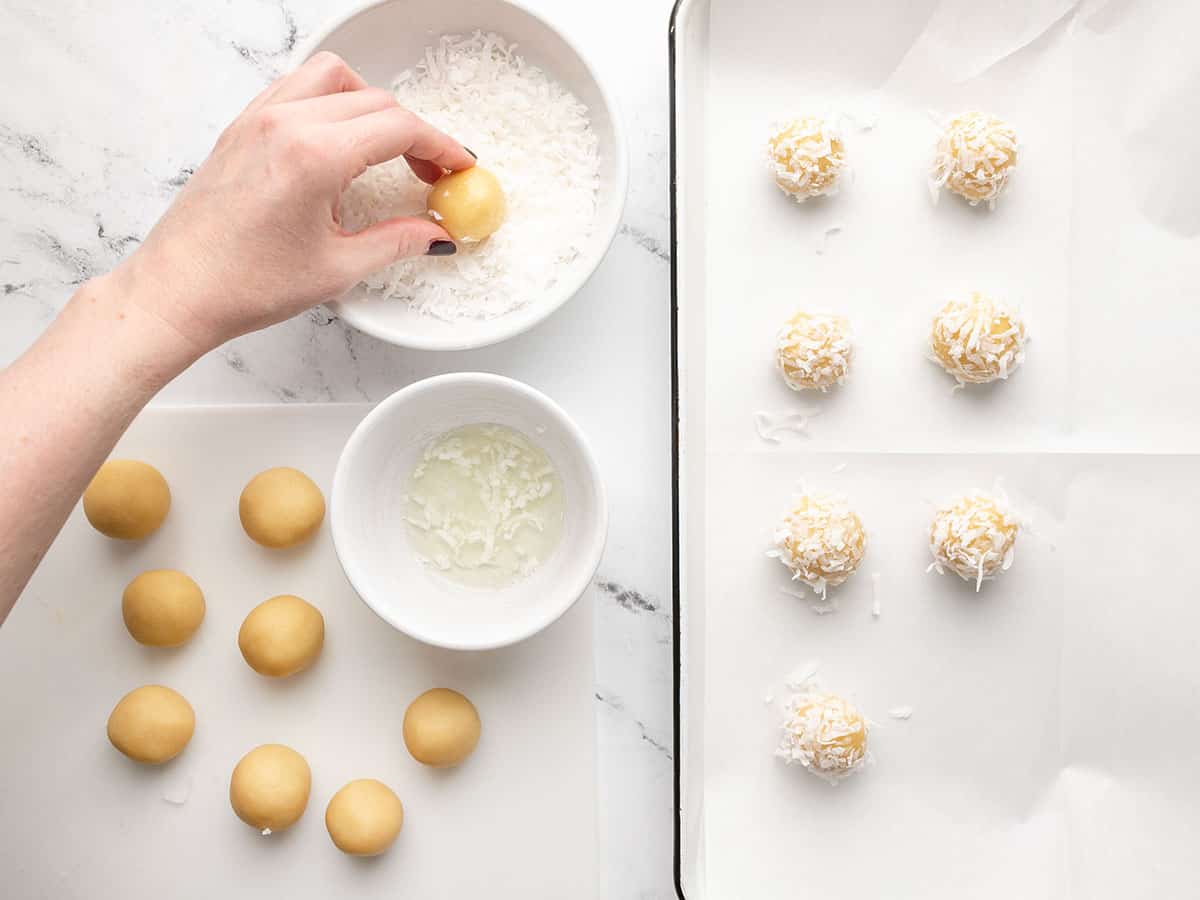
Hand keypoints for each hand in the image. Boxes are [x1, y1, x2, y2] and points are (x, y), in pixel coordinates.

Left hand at [111, 51, 473, 354]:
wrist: (178, 291)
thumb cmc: (242, 284)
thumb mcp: (337, 268)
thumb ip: (397, 242)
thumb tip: (435, 234)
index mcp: (313, 155)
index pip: (398, 127)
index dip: (441, 145)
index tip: (459, 166)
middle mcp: (285, 123)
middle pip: (374, 100)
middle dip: (414, 132)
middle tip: (432, 172)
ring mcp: (259, 119)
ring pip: (335, 79)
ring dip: (371, 105)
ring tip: (386, 149)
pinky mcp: (242, 127)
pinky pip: (297, 88)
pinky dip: (331, 103)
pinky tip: (341, 142)